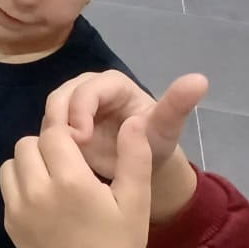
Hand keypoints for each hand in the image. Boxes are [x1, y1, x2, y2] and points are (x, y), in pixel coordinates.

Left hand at [3, 113, 169, 247]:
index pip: (53, 133)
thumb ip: (135, 155)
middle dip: (46, 147)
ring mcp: (18, 210)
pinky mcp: (10, 226)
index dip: (67, 134)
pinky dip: (21, 186)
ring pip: (11, 164)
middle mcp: (37, 191)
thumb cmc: (120, 244)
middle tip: (68, 164)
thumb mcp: (136, 199)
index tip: (81, 148)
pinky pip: (7, 190)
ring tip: (54, 180)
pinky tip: (45, 202)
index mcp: (70, 181)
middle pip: (27, 144)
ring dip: (30, 164)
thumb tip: (133, 119)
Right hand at [45, 71, 207, 220]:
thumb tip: (201, 79)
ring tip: (60, 156)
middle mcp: (90, 89)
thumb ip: (178, 104)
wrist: (142, 168)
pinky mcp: (63, 125)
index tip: (81, 137)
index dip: (81, 109)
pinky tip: (54, 161)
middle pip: (63, 95)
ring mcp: (73, 107)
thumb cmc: (155, 145)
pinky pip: (48, 129)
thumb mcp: (166, 127)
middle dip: (61, 119)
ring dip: (52, 132)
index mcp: (113, 84)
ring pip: (51, 112)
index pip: (89, 89)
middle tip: (67, 148)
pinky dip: (47, 142)